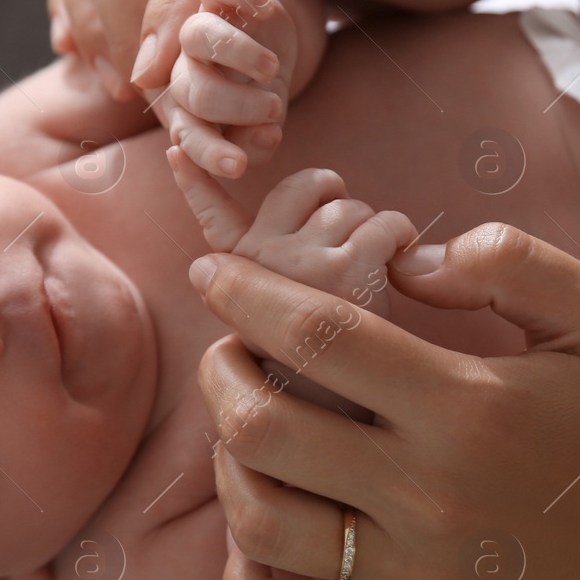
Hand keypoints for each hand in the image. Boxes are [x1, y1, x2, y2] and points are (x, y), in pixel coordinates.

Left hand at [157, 0, 298, 178]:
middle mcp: (183, 64)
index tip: (239, 166)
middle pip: (188, 89)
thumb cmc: (266, 86)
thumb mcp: (264, 120)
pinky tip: (265, 9)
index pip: (184, 133)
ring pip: (197, 36)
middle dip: (231, 107)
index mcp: (187, 106)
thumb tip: (263, 142)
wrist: (278, 32)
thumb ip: (257, 139)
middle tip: (272, 110)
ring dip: (239, 56)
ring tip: (273, 70)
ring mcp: (199, 22)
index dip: (206, 152)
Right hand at [175, 162, 416, 415]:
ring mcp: (299, 266)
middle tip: (353, 246)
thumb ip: (241, 268)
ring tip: (378, 267)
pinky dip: (401, 236)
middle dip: (341, 204)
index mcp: (235, 271)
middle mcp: (258, 261)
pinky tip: (399, 262)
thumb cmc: (317, 371)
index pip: (210, 212)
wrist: (344, 427)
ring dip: (376, 228)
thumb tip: (196, 219)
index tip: (177, 151)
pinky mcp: (348, 276)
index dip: (195, 179)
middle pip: (307, 187)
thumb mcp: (270, 321)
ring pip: (352, 206)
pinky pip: (385, 226)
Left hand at [189, 221, 579, 579]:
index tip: (214, 272)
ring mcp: (415, 576)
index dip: (247, 295)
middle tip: (227, 352)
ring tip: (241, 433)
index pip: (320, 336)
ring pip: (262, 525)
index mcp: (467, 406)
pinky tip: (253, 538)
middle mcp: (430, 493)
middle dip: (220, 374)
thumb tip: (406, 260)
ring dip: (227, 467)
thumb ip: (512, 261)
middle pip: (264, 430)